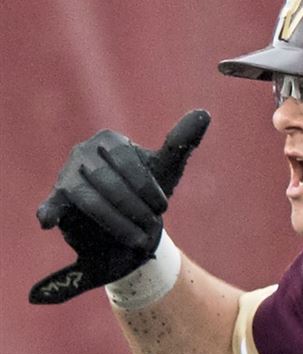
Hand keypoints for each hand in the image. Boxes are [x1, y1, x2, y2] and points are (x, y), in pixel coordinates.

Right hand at [29, 110, 210, 303]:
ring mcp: (67, 174)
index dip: (147, 187)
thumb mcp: (167, 168)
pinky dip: (49, 211)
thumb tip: (204, 112)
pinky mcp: (58, 198)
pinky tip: (46, 222)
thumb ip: (181, 142)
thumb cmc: (148, 191)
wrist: (131, 222)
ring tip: (138, 240)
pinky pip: (52, 204)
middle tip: (151, 226)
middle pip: (109, 182)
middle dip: (134, 208)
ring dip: (117, 223)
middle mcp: (83, 152)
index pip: (127, 162)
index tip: (162, 208)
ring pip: (90, 200)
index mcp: (109, 140)